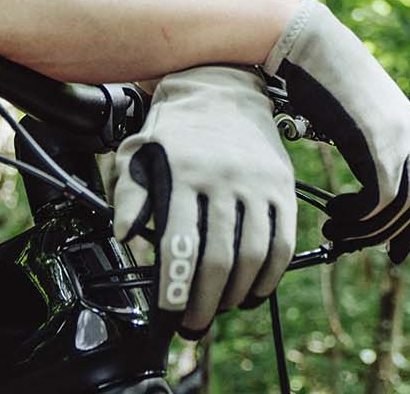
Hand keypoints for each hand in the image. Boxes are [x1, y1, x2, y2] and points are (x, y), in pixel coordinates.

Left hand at [112, 65, 296, 336]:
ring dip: (236, 295)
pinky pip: (282, 242)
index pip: (179, 243)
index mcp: (183, 172)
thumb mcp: (138, 150)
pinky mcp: (283, 186)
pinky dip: (269, 276)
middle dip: (204, 303)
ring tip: (220, 309)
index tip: (167, 315)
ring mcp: (257, 182)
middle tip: (192, 325)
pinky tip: (253, 292)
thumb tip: (126, 235)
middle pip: (217, 258)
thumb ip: (128, 193)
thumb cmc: (174, 127)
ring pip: (252, 256)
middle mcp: (223, 177)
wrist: (222, 85)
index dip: (174, 287)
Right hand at [263, 0, 409, 260]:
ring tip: (332, 229)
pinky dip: (356, 218)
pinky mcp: (377, 146)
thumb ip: (360, 138)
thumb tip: (353, 171)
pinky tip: (331, 212)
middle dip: (388, 234)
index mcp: (407, 125)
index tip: (393, 248)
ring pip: (397, 209)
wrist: (306, 42)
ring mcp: (398, 139)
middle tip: (352, 244)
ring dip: (364, 231)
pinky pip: (378, 202)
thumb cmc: (314, 72)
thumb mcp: (346, 111)